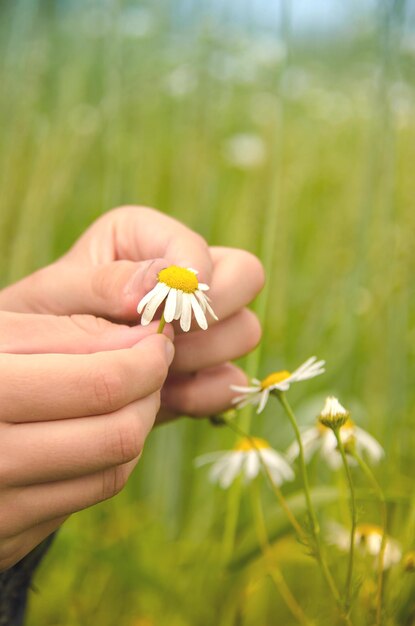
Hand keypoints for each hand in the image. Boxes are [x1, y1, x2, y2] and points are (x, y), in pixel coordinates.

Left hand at [0, 206, 263, 421]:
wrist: (44, 374)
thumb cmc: (41, 321)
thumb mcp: (57, 295)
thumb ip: (104, 282)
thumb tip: (157, 283)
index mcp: (150, 238)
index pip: (199, 248)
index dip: (191, 280)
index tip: (161, 311)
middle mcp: (186, 274)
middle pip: (246, 277)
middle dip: (207, 314)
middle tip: (162, 337)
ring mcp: (203, 323)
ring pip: (245, 331)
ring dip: (199, 356)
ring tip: (148, 367)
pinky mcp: (207, 369)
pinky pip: (231, 381)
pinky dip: (201, 394)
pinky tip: (162, 397)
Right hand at [0, 311, 173, 569]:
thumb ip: (70, 333)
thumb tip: (146, 343)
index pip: (101, 385)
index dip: (145, 361)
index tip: (157, 342)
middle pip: (117, 435)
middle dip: (149, 394)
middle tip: (149, 368)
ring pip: (112, 472)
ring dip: (136, 427)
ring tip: (128, 394)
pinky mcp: (7, 539)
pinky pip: (84, 498)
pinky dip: (105, 459)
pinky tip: (95, 429)